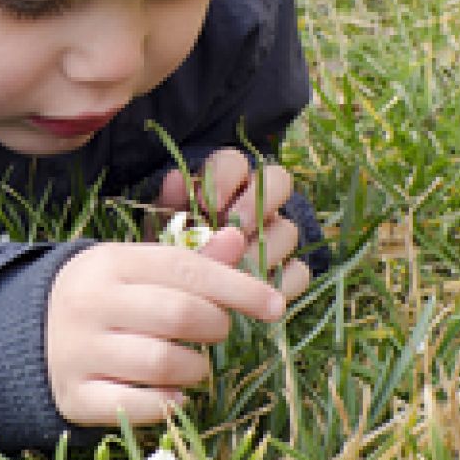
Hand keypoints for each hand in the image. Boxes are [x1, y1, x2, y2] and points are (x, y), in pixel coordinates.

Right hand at [45, 237, 282, 426]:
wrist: (19, 335)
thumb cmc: (98, 298)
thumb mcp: (134, 268)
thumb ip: (188, 260)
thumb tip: (238, 240)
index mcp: (110, 262)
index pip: (187, 270)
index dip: (239, 288)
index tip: (275, 305)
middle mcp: (91, 304)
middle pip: (180, 315)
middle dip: (216, 327)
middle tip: (217, 332)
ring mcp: (79, 351)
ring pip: (163, 363)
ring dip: (195, 368)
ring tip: (193, 364)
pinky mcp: (75, 395)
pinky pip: (138, 405)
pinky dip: (169, 403)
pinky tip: (174, 393)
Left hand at [155, 148, 312, 297]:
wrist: (178, 297)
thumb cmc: (169, 254)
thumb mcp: (161, 231)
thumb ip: (169, 206)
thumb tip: (178, 179)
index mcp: (224, 184)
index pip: (234, 162)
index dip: (223, 177)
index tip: (203, 202)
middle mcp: (258, 203)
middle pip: (278, 182)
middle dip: (256, 205)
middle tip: (234, 230)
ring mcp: (277, 237)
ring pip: (288, 230)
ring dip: (263, 251)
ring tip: (236, 273)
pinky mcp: (289, 273)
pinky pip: (298, 272)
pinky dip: (279, 285)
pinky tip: (254, 297)